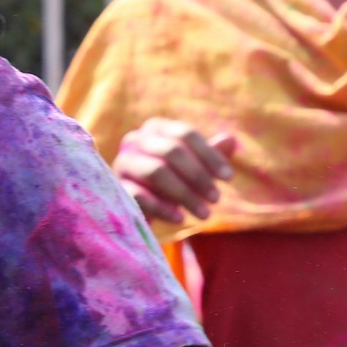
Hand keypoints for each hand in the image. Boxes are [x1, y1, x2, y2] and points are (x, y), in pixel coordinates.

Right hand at [112, 119, 237, 224]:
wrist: (140, 205)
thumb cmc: (171, 180)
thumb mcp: (193, 167)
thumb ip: (210, 154)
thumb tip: (231, 140)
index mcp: (156, 128)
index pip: (186, 134)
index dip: (210, 155)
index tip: (228, 178)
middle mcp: (135, 139)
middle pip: (172, 151)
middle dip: (198, 176)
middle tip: (216, 199)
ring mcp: (122, 162)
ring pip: (156, 172)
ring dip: (184, 194)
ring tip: (204, 214)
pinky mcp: (116, 187)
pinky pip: (139, 195)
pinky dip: (163, 208)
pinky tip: (180, 219)